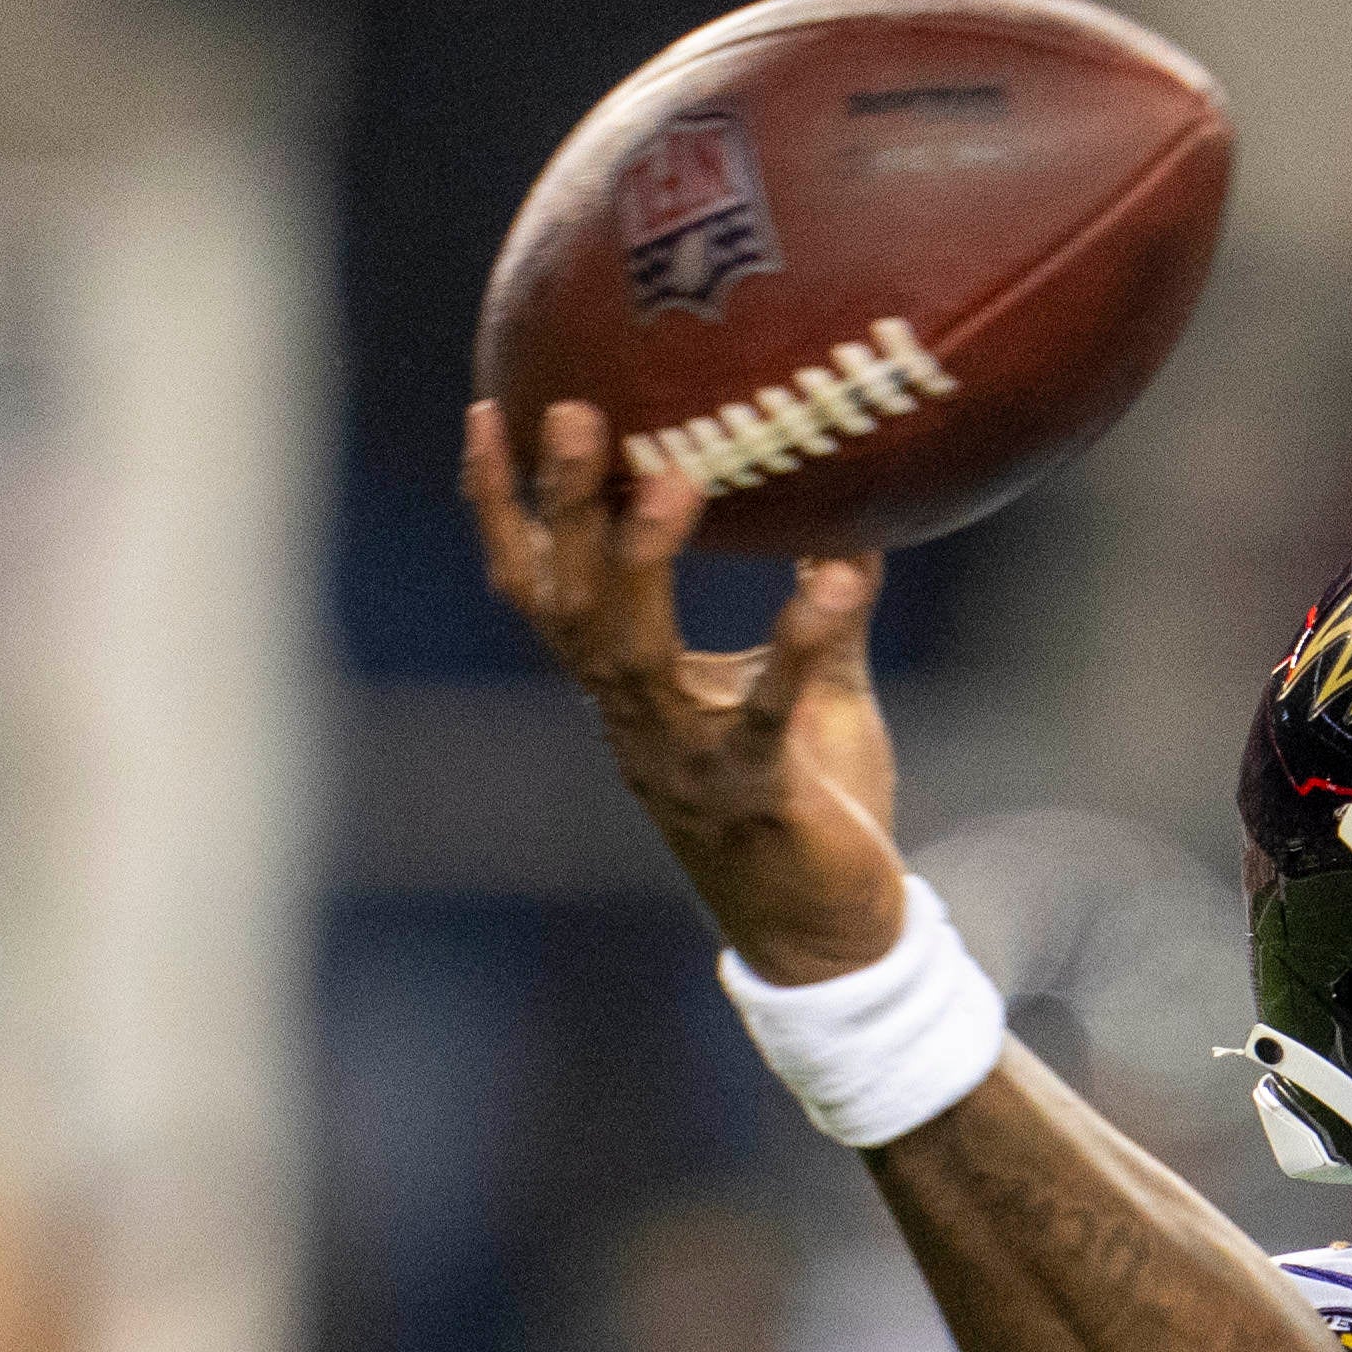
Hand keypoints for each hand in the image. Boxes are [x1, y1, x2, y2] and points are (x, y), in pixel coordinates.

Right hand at [466, 397, 905, 981]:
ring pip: (633, 653)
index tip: (492, 410)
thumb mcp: (817, 690)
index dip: (507, 508)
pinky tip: (835, 576)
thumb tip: (859, 511)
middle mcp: (637, 721)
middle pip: (570, 603)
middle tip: (570, 412)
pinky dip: (800, 639)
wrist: (834, 942)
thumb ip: (825, 608)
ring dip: (642, 562)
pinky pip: (770, 711)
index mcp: (632, 691)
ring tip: (671, 476)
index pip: (544, 588)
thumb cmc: (814, 808)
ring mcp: (686, 760)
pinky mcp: (755, 795)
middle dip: (560, 508)